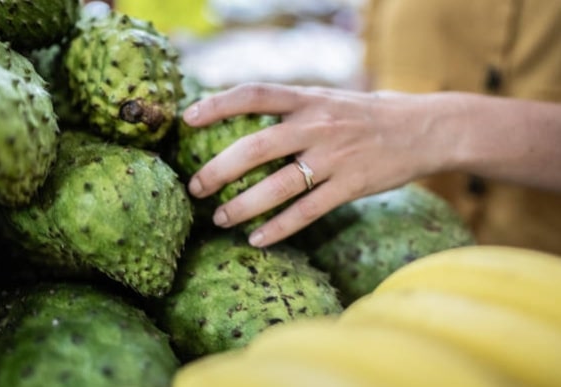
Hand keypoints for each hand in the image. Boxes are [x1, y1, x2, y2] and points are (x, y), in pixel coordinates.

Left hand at [182, 83, 454, 246]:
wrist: (424, 128)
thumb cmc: (367, 115)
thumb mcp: (329, 99)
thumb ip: (293, 108)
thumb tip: (248, 117)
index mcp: (309, 98)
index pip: (255, 94)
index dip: (217, 104)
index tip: (187, 119)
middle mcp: (318, 125)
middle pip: (257, 146)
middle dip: (219, 169)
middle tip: (195, 188)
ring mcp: (336, 157)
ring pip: (279, 186)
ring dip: (243, 206)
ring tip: (219, 219)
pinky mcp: (352, 186)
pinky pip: (308, 212)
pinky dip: (279, 228)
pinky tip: (257, 240)